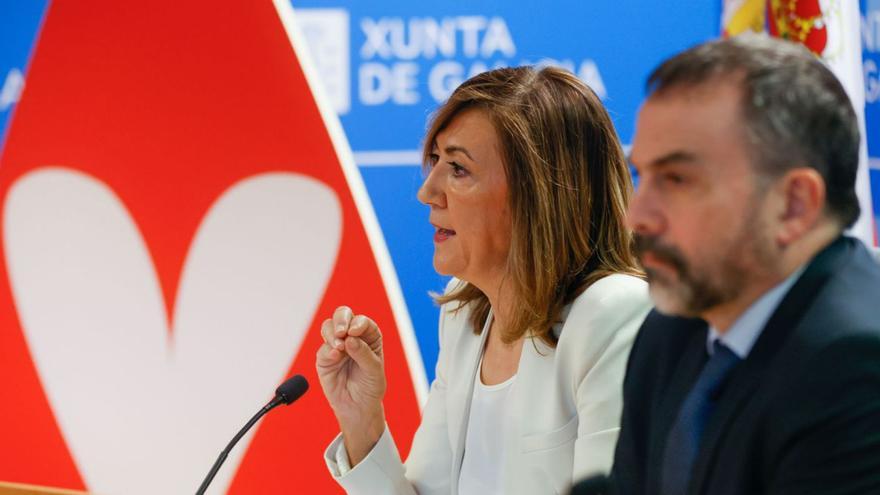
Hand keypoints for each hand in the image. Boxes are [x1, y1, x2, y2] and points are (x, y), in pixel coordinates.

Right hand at [316, 306, 386, 464]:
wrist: (358, 407)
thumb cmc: (371, 387)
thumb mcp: (374, 371)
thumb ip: (363, 354)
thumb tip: (349, 339)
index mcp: (369, 336)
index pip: (362, 321)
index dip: (358, 323)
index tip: (354, 332)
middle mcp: (352, 337)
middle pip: (342, 315)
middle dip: (341, 319)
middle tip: (341, 332)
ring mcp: (337, 346)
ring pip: (328, 327)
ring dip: (331, 333)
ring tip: (339, 347)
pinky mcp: (325, 358)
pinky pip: (322, 348)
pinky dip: (327, 350)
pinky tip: (335, 356)